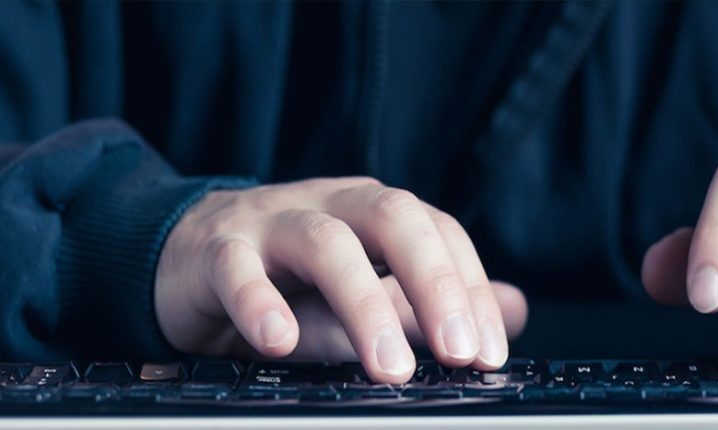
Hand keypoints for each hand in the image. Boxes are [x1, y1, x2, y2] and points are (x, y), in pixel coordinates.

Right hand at [155, 177, 527, 382]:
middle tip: (459, 354)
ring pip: (326, 245)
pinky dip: (262, 304)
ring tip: (392, 369)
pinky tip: (282, 341)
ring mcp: (272, 222)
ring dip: (365, 306)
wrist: (186, 258)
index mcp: (373, 212)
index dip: (471, 290)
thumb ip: (432, 303)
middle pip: (394, 219)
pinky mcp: (216, 251)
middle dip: (435, 284)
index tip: (489, 354)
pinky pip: (239, 270)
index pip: (439, 233)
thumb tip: (513, 312)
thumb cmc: (287, 278)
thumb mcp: (369, 289)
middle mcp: (330, 206)